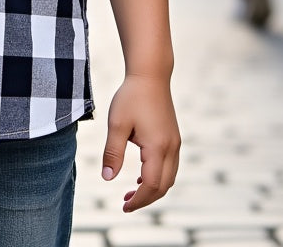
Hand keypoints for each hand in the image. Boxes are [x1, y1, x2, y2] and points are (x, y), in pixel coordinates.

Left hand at [101, 74, 179, 211]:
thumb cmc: (131, 97)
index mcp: (157, 148)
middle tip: (125, 203)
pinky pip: (170, 166)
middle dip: (146, 199)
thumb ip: (112, 153)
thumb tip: (107, 178)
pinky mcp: (173, 137)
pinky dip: (158, 177)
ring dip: (153, 189)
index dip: (138, 201)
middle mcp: (171, 148)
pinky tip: (141, 176)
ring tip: (131, 193)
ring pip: (169, 178)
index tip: (123, 207)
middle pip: (163, 186)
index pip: (150, 185)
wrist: (150, 75)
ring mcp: (175, 143)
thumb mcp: (117, 124)